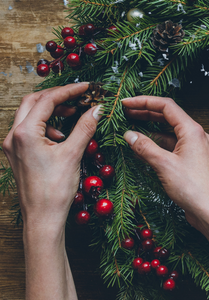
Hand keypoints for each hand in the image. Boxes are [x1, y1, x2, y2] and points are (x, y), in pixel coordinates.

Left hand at [2, 83, 101, 228]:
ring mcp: (13, 145)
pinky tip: (61, 134)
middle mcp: (14, 136)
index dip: (69, 90)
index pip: (47, 100)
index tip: (87, 87)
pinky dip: (46, 123)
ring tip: (72, 113)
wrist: (42, 218)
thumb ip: (85, 127)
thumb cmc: (54, 189)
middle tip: (77, 95)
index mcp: (25, 133)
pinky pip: (29, 128)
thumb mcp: (73, 154)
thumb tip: (97, 108)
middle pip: (33, 101)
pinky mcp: (17, 153)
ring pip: (29, 114)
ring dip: (51, 109)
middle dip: (56, 95)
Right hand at [122, 96, 208, 229]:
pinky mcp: (194, 160)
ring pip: (171, 131)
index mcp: (192, 130)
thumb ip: (145, 147)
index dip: (144, 101)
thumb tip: (129, 134)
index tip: (125, 102)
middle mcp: (197, 135)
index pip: (166, 106)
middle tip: (126, 111)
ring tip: (131, 127)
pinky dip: (160, 143)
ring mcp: (197, 147)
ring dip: (152, 128)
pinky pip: (174, 145)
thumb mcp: (164, 165)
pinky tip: (145, 147)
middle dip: (146, 112)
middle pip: (169, 116)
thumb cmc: (192, 188)